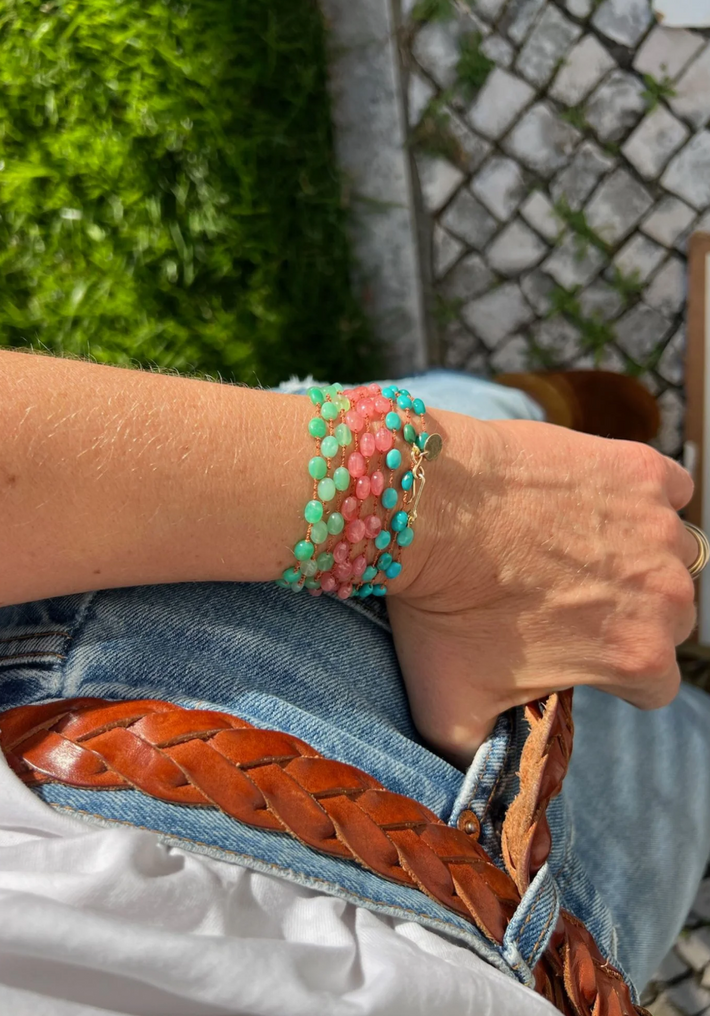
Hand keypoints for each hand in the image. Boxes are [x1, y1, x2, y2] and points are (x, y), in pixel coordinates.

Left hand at [388, 412, 697, 766]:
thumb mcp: (451, 708)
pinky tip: (592, 500)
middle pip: (669, 616)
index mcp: (638, 658)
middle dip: (627, 612)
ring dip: (636, 554)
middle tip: (563, 594)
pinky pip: (669, 489)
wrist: (424, 507)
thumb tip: (477, 787)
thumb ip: (478, 757)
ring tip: (571, 546)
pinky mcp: (640, 469)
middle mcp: (664, 594)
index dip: (612, 670)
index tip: (573, 650)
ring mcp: (656, 526)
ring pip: (671, 553)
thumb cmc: (440, 606)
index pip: (653, 683)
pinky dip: (641, 497)